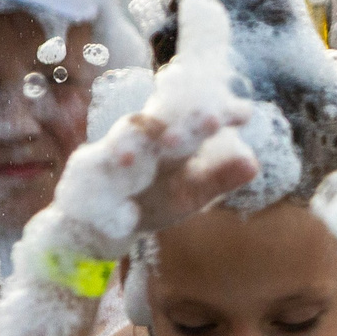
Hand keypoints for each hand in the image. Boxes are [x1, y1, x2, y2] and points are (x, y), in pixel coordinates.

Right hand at [48, 106, 255, 252]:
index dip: (217, 112)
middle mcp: (141, 140)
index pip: (192, 119)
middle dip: (183, 121)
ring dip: (133, 147)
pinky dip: (111, 201)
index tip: (245, 113)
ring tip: (148, 156)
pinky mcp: (84, 177)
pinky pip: (94, 186)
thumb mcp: (189, 192)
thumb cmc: (152, 200)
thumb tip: (253, 162)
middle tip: (213, 120)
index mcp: (169, 140)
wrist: (100, 223)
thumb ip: (217, 177)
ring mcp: (109, 156)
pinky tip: (127, 215)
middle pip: (159, 120)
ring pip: (121, 144)